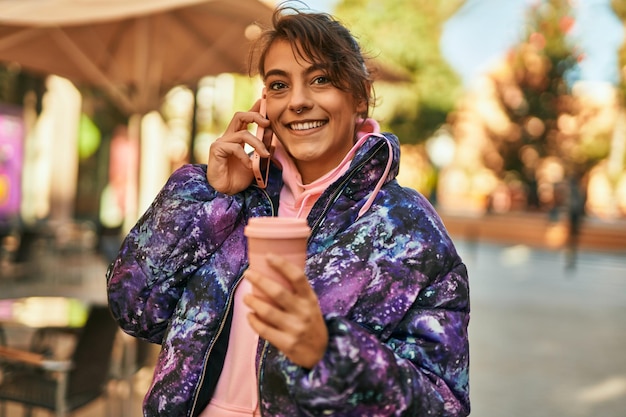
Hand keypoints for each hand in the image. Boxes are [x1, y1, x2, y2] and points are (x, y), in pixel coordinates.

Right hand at [207, 99, 270, 193]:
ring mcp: (221, 142)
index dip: (255, 109)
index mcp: (237, 138)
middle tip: (268, 123)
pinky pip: (235, 147)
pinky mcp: (216, 150)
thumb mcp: (256, 163)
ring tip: (265, 155)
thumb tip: (273, 140)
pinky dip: (245, 156)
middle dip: (255, 115)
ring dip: (257, 144)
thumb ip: (263, 151)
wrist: (226, 192)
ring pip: (242, 133)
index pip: (246, 119)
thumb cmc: (238, 178)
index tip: (265, 101)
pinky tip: (249, 165)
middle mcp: (228, 137)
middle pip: (239, 116)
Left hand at [243, 254, 327, 368]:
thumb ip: (296, 292)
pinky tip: (249, 315)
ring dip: (253, 302)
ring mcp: (295, 328)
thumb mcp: (310, 304)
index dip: (282, 265)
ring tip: (246, 296)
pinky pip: (264, 330)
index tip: (268, 255)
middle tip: (248, 273)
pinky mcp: (287, 343)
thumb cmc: (310, 322)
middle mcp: (303, 312)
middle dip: (260, 281)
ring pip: (268, 312)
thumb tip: (271, 272)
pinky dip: (253, 321)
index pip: (298, 277)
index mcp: (310, 299)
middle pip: (278, 292)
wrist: (322, 353)